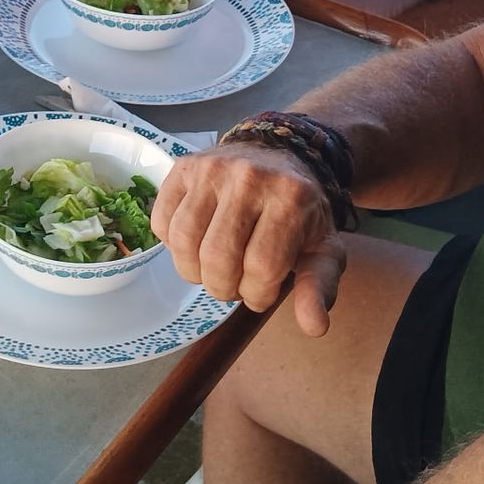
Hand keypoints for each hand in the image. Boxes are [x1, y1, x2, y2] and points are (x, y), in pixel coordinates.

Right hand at [150, 142, 345, 327]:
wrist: (278, 157)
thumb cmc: (299, 212)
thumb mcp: (322, 249)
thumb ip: (319, 287)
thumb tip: (314, 326)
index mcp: (290, 198)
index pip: (261, 268)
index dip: (257, 295)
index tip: (261, 292)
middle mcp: (249, 177)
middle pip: (217, 258)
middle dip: (223, 288)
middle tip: (233, 284)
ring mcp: (212, 169)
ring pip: (184, 242)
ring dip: (194, 271)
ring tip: (212, 269)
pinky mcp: (184, 167)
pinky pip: (162, 222)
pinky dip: (172, 246)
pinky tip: (195, 244)